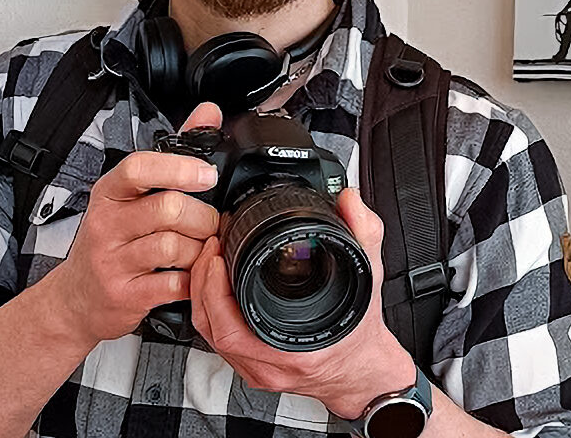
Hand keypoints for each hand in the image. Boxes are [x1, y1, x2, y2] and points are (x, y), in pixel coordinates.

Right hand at [50, 103, 222, 346]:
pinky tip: (189, 274)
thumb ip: (173, 153)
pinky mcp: (125, 295)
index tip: (207, 174)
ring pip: (174, 246)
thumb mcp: (131, 192)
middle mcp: (107, 223)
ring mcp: (113, 260)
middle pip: (168, 209)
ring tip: (199, 249)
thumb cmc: (110, 237)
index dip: (179, 168)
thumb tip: (209, 113)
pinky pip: (173, 284)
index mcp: (110, 191)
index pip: (139, 167)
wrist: (75, 297)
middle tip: (209, 223)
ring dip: (200, 249)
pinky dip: (193, 279)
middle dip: (202, 217)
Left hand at [189, 184, 415, 419]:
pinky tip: (214, 286)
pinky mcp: (253, 367)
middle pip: (212, 331)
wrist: (364, 369)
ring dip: (202, 297)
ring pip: (210, 337)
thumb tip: (350, 200)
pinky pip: (219, 341)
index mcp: (294, 349)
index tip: (216, 257)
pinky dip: (210, 310)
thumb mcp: (369, 275)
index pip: (232, 330)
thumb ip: (363, 232)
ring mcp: (259, 369)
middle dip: (201, 285)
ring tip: (208, 261)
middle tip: (209, 249)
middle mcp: (271, 365)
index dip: (214, 292)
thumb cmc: (361, 332)